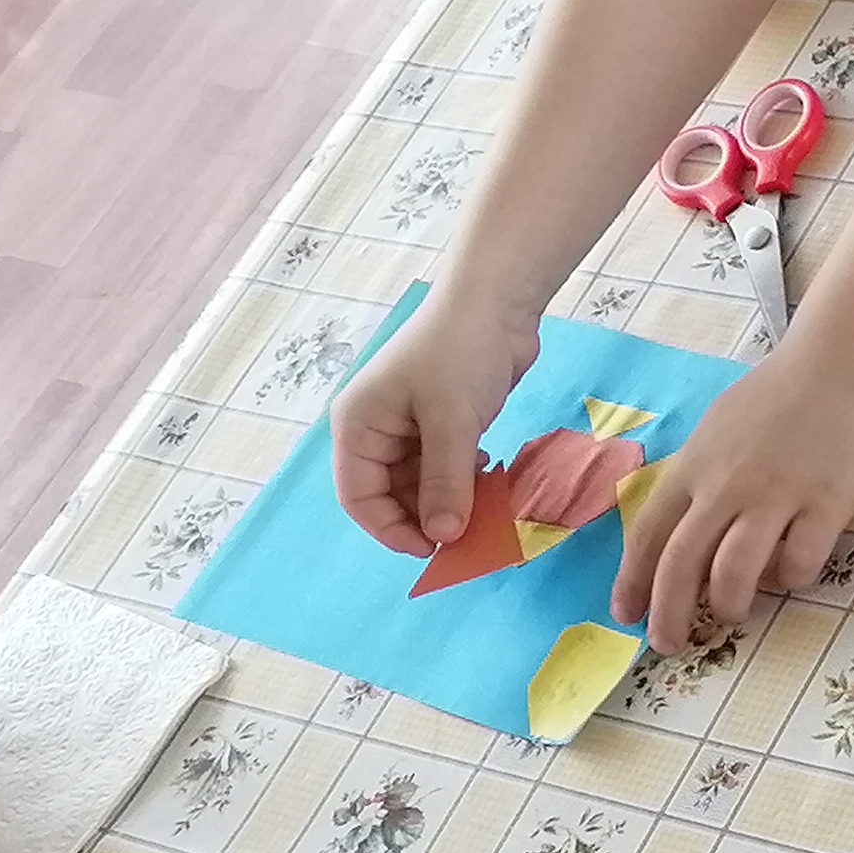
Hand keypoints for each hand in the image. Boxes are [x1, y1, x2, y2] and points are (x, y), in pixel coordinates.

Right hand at [333, 296, 544, 558]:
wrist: (495, 303)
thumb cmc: (460, 352)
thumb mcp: (451, 422)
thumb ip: (445, 482)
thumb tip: (443, 536)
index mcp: (357, 426)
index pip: (358, 497)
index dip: (390, 529)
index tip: (432, 550)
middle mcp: (375, 429)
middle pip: (389, 495)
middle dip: (424, 516)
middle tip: (466, 533)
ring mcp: (408, 426)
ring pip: (420, 484)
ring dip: (449, 499)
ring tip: (483, 504)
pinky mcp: (440, 422)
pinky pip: (443, 467)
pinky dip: (463, 479)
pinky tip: (488, 474)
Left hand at [615, 343, 853, 649]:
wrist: (838, 366)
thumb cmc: (775, 400)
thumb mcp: (715, 433)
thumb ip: (696, 481)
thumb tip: (678, 536)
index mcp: (694, 468)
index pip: (649, 535)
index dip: (633, 582)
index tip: (626, 616)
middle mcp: (727, 485)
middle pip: (682, 564)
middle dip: (670, 614)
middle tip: (669, 646)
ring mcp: (778, 495)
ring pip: (736, 571)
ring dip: (730, 604)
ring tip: (734, 615)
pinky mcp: (827, 503)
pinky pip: (800, 562)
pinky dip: (791, 580)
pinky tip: (792, 573)